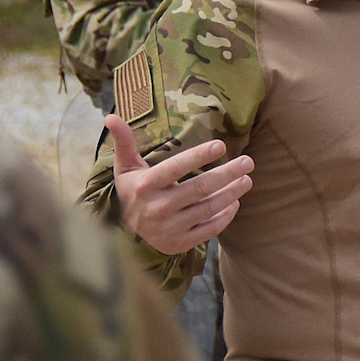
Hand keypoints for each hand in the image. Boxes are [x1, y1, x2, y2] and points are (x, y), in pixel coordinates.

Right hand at [105, 114, 252, 255]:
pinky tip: (235, 202)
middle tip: (248, 161)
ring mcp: (168, 228)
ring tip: (247, 179)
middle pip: (200, 188)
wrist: (122, 235)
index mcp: (145, 185)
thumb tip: (111, 116)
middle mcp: (156, 208)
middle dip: (227, 173)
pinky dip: (225, 215)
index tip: (221, 145)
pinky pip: (209, 229)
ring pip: (208, 208)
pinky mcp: (179, 243)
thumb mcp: (126, 168)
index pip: (175, 167)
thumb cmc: (132, 191)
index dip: (198, 156)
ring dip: (232, 193)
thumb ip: (124, 142)